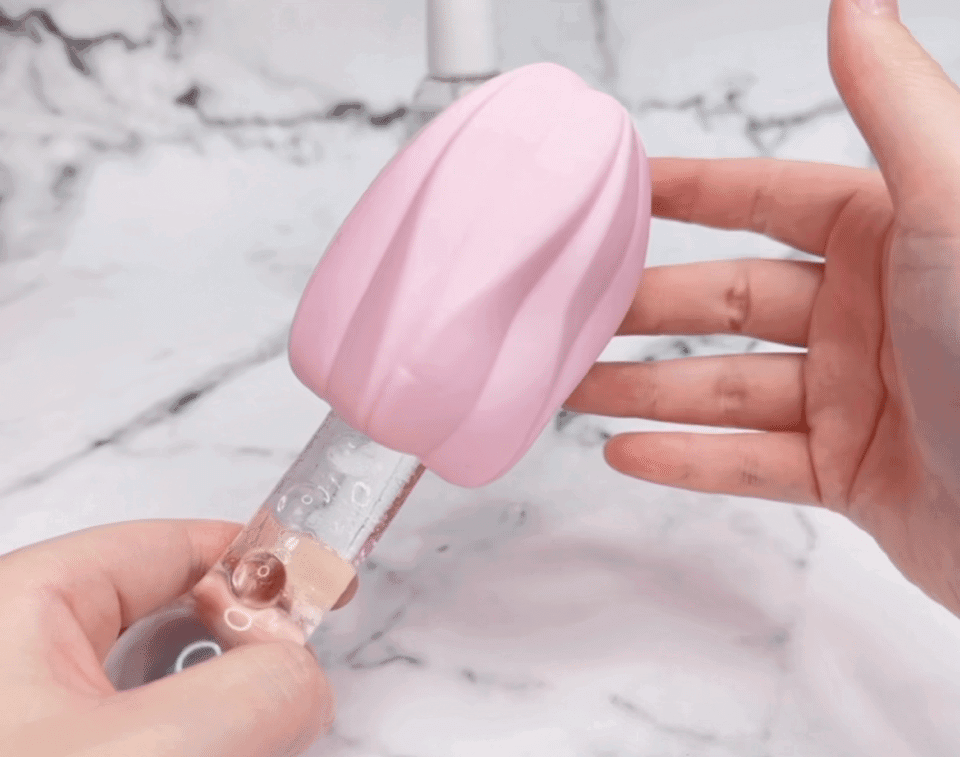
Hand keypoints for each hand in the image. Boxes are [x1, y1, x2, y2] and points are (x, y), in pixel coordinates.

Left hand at [0, 520, 335, 755]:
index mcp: (23, 607)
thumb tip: (301, 682)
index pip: (172, 547)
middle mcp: (19, 656)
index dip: (260, 562)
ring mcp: (31, 722)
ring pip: (157, 696)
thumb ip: (260, 693)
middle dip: (240, 658)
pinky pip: (137, 739)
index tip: (327, 594)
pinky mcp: (52, 751)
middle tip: (288, 707)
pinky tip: (207, 756)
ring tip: (247, 749)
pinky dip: (184, 748)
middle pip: (169, 620)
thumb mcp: (154, 755)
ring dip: (215, 725)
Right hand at [568, 0, 959, 614]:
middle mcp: (871, 314)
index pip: (768, 201)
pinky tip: (627, 451)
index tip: (619, 189)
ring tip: (572, 388)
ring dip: (646, 390)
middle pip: (730, 302)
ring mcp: (859, 399)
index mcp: (894, 237)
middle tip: (571, 313)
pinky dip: (688, 460)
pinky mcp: (856, 476)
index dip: (690, 192)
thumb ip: (894, 103)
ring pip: (727, 388)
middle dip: (645, 309)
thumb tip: (855, 2)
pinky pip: (753, 465)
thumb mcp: (954, 206)